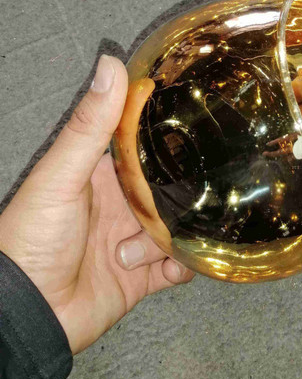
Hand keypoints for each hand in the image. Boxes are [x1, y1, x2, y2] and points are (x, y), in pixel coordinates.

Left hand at [0, 55, 193, 354]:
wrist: (27, 315)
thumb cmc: (32, 239)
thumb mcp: (61, 175)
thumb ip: (89, 125)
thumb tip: (110, 64)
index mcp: (102, 174)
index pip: (144, 145)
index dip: (168, 135)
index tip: (197, 122)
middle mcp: (121, 203)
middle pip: (170, 187)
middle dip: (180, 194)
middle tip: (183, 199)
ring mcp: (132, 239)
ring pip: (178, 226)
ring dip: (168, 239)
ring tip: (135, 251)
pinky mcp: (142, 276)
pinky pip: (178, 266)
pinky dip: (181, 266)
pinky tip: (168, 267)